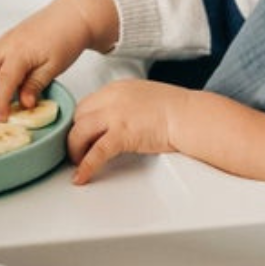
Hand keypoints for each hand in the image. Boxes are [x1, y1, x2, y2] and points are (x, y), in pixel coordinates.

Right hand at [0, 0, 111, 121]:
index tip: (0, 117)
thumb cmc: (66, 37)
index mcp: (20, 52)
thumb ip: (36, 84)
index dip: (0, 101)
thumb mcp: (56, 66)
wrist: (72, 15)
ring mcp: (3, 41)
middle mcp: (6, 45)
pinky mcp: (4, 40)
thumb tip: (23, 104)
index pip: (3, 81)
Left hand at [66, 79, 187, 184]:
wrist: (189, 116)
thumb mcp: (144, 98)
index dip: (81, 122)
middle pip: (78, 116)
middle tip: (77, 149)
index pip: (87, 104)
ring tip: (78, 163)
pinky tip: (81, 176)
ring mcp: (115, 115)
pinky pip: (95, 152)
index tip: (81, 134)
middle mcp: (112, 98)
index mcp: (118, 88)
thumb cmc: (176, 109)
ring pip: (79, 132)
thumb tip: (118, 122)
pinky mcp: (121, 135)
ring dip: (75, 150)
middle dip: (75, 134)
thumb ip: (127, 106)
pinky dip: (85, 166)